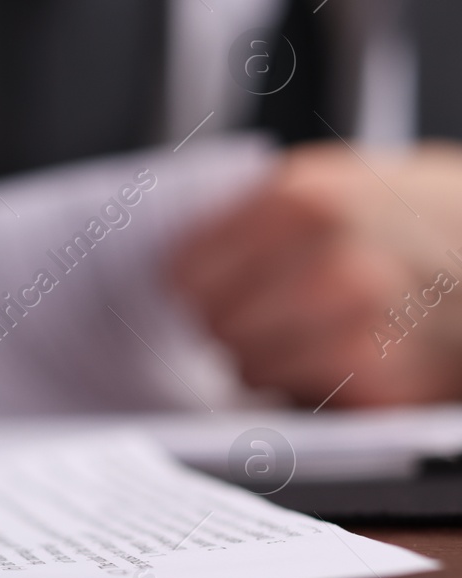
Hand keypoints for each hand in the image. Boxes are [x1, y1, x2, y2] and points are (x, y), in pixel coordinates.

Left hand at [168, 142, 461, 407]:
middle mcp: (327, 265)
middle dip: (229, 321)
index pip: (184, 273)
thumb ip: (248, 215)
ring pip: (247, 366)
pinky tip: (344, 353)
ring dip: (264, 357)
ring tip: (311, 329)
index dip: (192, 286)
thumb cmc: (408, 216)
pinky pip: (298, 396)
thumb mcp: (328, 181)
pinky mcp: (382, 381)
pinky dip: (309, 384)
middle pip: (212, 323)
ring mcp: (358, 327)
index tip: (202, 289)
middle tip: (266, 310)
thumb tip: (168, 264)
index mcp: (299, 203)